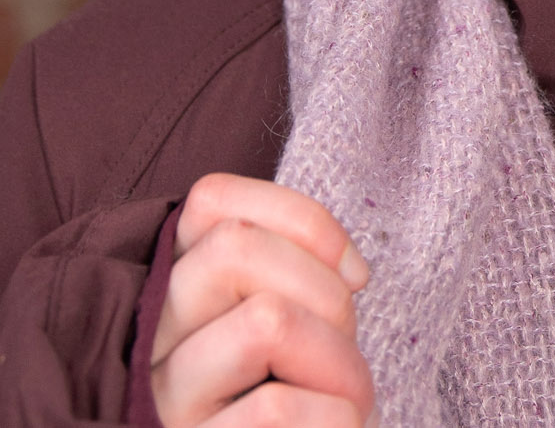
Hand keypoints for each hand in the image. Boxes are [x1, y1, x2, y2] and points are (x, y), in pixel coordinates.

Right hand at [150, 173, 374, 427]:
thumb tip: (351, 270)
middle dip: (324, 287)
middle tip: (346, 343)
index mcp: (167, 294)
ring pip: (266, 319)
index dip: (303, 221)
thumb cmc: (277, 406)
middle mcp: (148, 343)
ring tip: (351, 400)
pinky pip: (275, 410)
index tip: (352, 274)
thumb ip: (286, 280)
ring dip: (339, 358)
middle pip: (239, 249)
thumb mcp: (275, 334)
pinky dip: (333, 416)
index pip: (210, 201)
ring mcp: (164, 405)